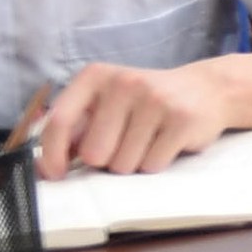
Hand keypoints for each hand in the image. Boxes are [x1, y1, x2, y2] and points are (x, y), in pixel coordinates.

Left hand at [22, 62, 229, 177]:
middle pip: (94, 154)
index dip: (52, 154)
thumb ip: (75, 130)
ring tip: (147, 142)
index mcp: (95, 76)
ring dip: (133, 164)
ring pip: (123, 164)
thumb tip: (45, 165)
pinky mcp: (181, 119)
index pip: (60, 120)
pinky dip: (155, 164)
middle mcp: (123, 83)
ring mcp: (155, 100)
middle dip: (106, 161)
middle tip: (124, 144)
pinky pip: (152, 165)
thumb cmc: (145, 103)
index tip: (57, 174)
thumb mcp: (107, 104)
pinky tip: (165, 144)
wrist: (206, 89)